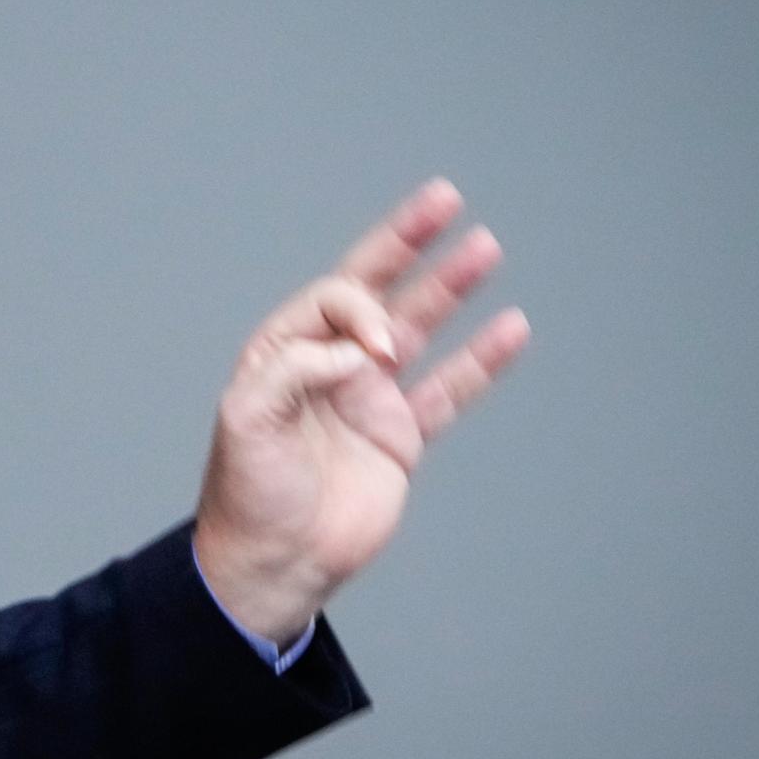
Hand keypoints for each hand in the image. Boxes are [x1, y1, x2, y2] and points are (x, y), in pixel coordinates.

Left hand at [193, 178, 530, 643]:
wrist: (276, 560)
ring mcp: (369, 397)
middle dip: (407, 242)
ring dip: (451, 287)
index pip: (334, 298)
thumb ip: (295, 372)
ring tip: (485, 246)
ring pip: (420, 327)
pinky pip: (450, 388)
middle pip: (375, 288)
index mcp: (285, 351)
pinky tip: (511, 329)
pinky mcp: (401, 436)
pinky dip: (482, 360)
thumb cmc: (248, 492)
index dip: (360, 309)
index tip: (377, 352)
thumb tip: (361, 351)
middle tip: (443, 198)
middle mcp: (329, 364)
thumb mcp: (247, 421)